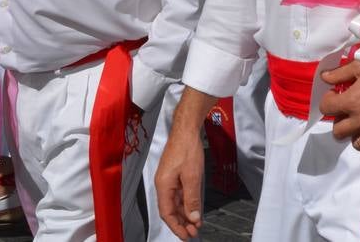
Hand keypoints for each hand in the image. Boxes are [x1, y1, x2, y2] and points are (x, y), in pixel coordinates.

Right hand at [155, 123, 205, 238]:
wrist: (187, 129)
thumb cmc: (187, 148)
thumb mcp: (192, 176)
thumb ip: (192, 199)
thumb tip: (193, 218)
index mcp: (163, 185)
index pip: (167, 213)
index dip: (176, 226)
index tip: (186, 236)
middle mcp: (164, 184)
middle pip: (170, 209)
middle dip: (182, 223)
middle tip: (193, 232)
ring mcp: (169, 179)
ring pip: (175, 203)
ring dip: (185, 214)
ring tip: (196, 224)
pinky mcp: (175, 174)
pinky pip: (179, 194)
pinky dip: (186, 203)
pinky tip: (194, 209)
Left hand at [318, 49, 359, 156]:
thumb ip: (340, 73)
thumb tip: (324, 77)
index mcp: (352, 102)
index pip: (326, 108)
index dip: (329, 100)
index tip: (336, 95)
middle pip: (337, 131)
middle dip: (340, 120)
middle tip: (349, 110)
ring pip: (356, 144)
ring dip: (356, 133)